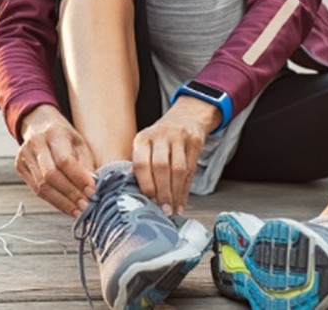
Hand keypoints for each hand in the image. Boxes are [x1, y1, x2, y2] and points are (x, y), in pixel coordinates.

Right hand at [15, 105, 96, 217]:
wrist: (38, 123)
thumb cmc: (64, 135)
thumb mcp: (79, 142)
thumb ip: (85, 163)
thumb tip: (93, 187)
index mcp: (53, 133)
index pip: (64, 160)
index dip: (78, 178)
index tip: (92, 192)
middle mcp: (35, 143)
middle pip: (51, 175)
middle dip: (70, 195)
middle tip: (86, 207)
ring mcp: (24, 155)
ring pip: (41, 186)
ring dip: (62, 202)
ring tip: (78, 212)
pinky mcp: (20, 166)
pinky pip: (36, 189)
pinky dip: (53, 201)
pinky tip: (66, 207)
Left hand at [132, 97, 218, 215]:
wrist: (185, 118)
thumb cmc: (161, 139)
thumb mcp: (146, 146)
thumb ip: (139, 166)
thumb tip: (133, 192)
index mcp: (143, 138)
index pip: (141, 163)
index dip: (145, 184)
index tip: (148, 201)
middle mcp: (160, 135)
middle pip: (161, 167)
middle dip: (162, 192)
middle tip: (163, 210)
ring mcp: (179, 137)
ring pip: (178, 170)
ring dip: (175, 194)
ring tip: (172, 210)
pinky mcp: (194, 141)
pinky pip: (191, 170)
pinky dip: (185, 191)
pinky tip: (181, 203)